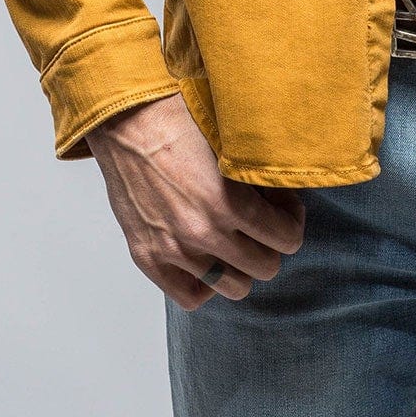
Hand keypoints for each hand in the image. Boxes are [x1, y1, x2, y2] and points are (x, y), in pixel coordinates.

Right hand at [88, 94, 304, 308]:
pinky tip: (207, 259)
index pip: (287, 239)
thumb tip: (282, 194)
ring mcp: (173, 249)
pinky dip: (205, 285)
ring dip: (241, 266)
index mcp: (229, 202)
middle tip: (261, 222)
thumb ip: (257, 176)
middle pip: (265, 267)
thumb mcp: (230, 143)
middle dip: (271, 244)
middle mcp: (203, 233)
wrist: (124, 120)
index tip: (282, 206)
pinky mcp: (147, 256)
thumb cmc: (178, 120)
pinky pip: (189, 296)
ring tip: (234, 241)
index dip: (291, 220)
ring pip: (233, 288)